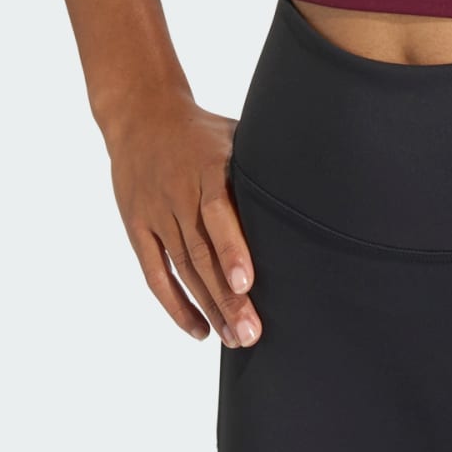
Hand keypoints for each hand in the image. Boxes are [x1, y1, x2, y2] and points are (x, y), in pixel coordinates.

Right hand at [101, 91, 261, 347]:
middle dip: (227, 295)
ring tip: (233, 338)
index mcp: (206, 167)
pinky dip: (175, 305)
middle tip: (250, 332)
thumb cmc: (202, 129)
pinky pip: (155, 273)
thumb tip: (314, 185)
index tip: (249, 282)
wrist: (141, 114)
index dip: (232, 249)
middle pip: (202, 252)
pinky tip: (198, 330)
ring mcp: (155, 212)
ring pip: (183, 269)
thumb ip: (262, 164)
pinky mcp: (137, 227)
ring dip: (208, 306)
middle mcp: (178, 193)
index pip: (218, 212)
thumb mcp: (234, 133)